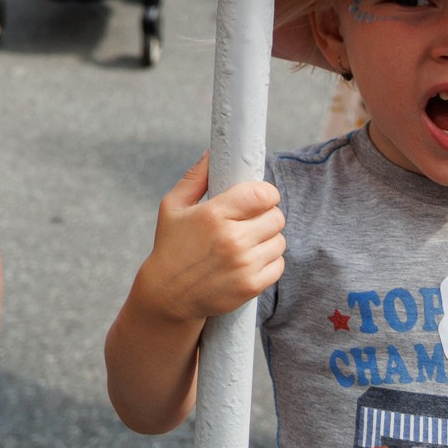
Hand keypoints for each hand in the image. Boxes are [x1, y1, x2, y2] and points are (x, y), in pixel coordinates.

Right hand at [132, 157, 286, 324]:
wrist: (168, 295)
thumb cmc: (171, 246)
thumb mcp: (172, 207)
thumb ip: (195, 178)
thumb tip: (212, 152)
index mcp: (213, 215)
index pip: (262, 194)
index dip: (266, 193)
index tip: (258, 198)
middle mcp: (232, 239)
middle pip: (276, 217)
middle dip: (266, 215)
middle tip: (251, 221)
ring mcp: (243, 265)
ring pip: (280, 241)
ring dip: (268, 239)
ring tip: (248, 241)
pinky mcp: (251, 286)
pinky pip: (279, 264)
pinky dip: (269, 261)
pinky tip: (250, 259)